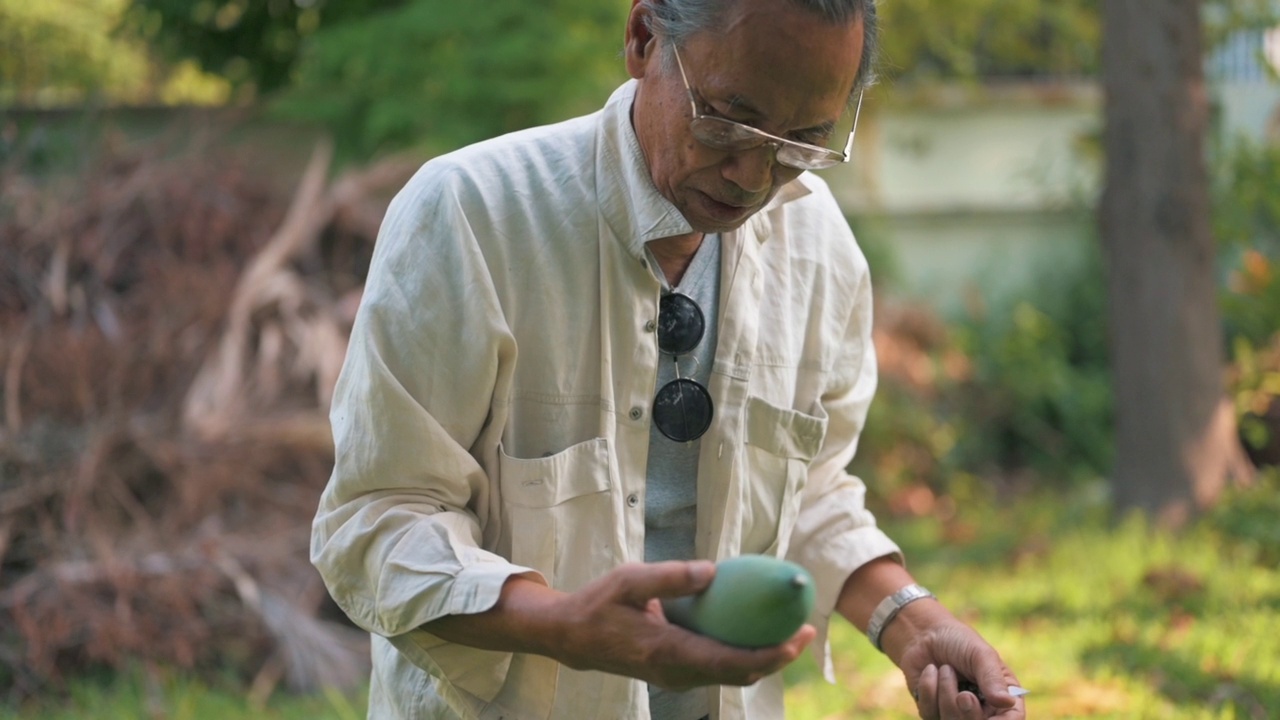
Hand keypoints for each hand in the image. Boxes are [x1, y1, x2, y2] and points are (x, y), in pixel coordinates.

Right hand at [548, 560, 816, 689]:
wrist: (573, 638)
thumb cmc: (600, 603)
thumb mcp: (629, 580)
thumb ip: (670, 577)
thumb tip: (713, 571)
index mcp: (668, 651)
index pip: (730, 661)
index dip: (770, 654)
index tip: (797, 635)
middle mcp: (677, 672)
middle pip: (740, 674)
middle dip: (779, 657)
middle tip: (806, 628)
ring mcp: (677, 677)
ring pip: (732, 675)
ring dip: (765, 658)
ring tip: (790, 629)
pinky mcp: (676, 673)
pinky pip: (719, 668)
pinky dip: (743, 654)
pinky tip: (754, 628)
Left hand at [896, 621, 1024, 719]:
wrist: (925, 634)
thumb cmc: (958, 641)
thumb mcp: (980, 654)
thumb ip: (992, 678)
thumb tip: (1007, 702)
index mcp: (1002, 696)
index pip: (1012, 719)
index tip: (987, 719)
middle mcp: (982, 709)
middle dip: (967, 712)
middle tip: (963, 695)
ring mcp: (956, 713)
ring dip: (945, 693)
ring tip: (945, 669)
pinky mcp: (932, 711)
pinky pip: (929, 713)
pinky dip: (928, 690)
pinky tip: (930, 671)